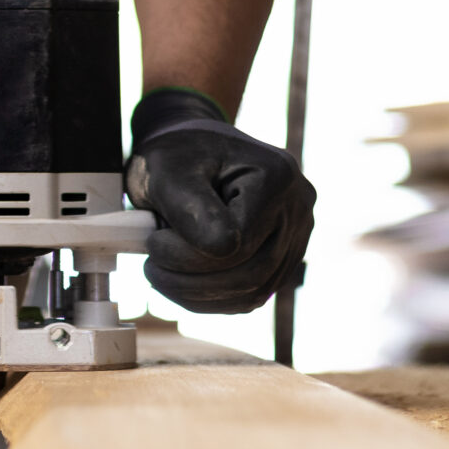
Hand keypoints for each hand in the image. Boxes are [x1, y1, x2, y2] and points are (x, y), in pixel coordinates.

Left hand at [125, 89, 313, 313]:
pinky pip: (252, 294)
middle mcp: (297, 207)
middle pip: (252, 272)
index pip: (237, 242)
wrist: (189, 150)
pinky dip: (212, 298)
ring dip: (199, 295)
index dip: (187, 255)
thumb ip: (191, 208)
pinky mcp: (283, 259)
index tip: (152, 242)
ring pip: (253, 291)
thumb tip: (219, 250)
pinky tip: (180, 283)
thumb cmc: (177, 154)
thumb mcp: (169, 170)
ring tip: (161, 274)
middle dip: (191, 282)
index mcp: (276, 175)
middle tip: (151, 269)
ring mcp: (296, 235)